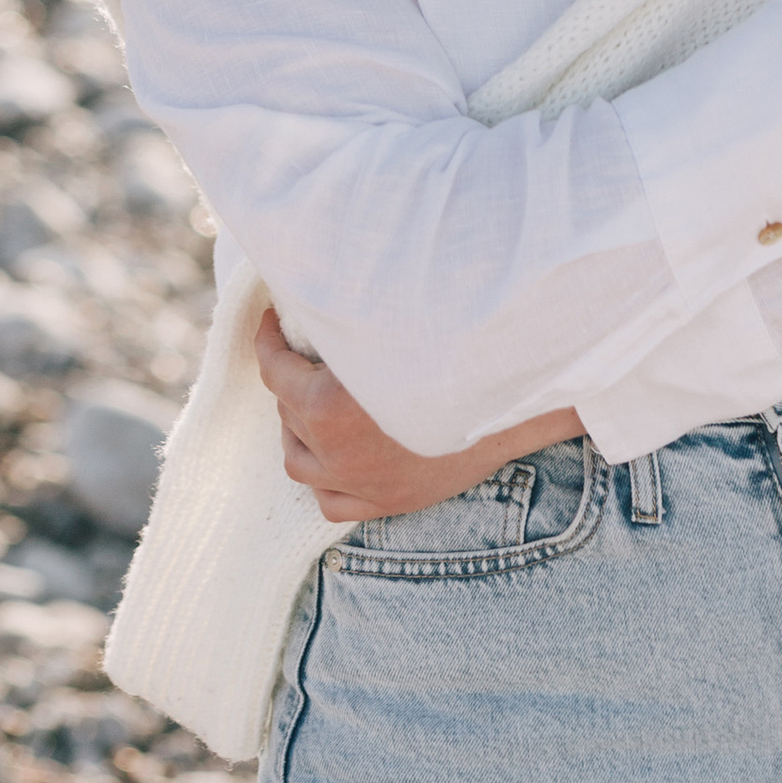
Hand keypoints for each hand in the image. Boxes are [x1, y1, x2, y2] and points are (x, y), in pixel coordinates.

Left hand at [253, 307, 580, 524]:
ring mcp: (359, 483)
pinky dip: (323, 479)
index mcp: (329, 406)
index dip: (268, 339)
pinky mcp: (384, 504)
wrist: (513, 407)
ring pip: (297, 461)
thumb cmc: (454, 353)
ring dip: (296, 430)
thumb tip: (314, 278)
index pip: (274, 369)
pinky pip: (330, 503)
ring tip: (309, 405)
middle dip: (290, 380)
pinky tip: (332, 457)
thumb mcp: (389, 328)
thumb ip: (345, 313)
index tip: (272, 320)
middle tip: (304, 354)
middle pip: (287, 412)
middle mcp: (336, 452)